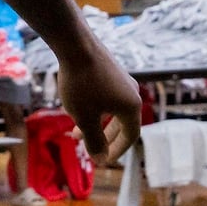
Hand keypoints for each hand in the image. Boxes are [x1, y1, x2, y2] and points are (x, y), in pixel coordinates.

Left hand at [55, 43, 142, 166]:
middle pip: (122, 123)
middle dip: (104, 138)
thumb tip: (101, 159)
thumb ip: (94, 141)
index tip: (103, 160)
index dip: (117, 151)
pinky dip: (94, 108)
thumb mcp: (85, 118)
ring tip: (75, 133)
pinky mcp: (110, 70)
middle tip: (89, 149)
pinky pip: (106, 96)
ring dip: (95, 123)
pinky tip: (76, 108)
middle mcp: (131, 92)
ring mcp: (122, 80)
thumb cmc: (81, 84)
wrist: (76, 45)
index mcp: (131, 106)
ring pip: (111, 109)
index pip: (131, 135)